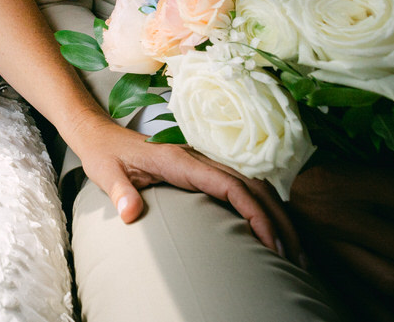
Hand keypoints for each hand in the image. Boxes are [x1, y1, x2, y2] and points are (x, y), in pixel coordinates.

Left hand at [72, 117, 302, 262]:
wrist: (99, 135)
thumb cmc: (104, 155)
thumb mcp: (105, 173)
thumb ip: (119, 191)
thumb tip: (131, 212)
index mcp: (180, 161)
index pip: (229, 184)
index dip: (254, 212)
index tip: (270, 242)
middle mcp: (197, 159)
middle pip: (251, 186)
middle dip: (277, 220)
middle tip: (294, 258)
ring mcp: (202, 163)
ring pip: (251, 186)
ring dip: (275, 215)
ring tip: (291, 251)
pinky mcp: (201, 170)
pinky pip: (240, 187)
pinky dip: (262, 208)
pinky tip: (270, 230)